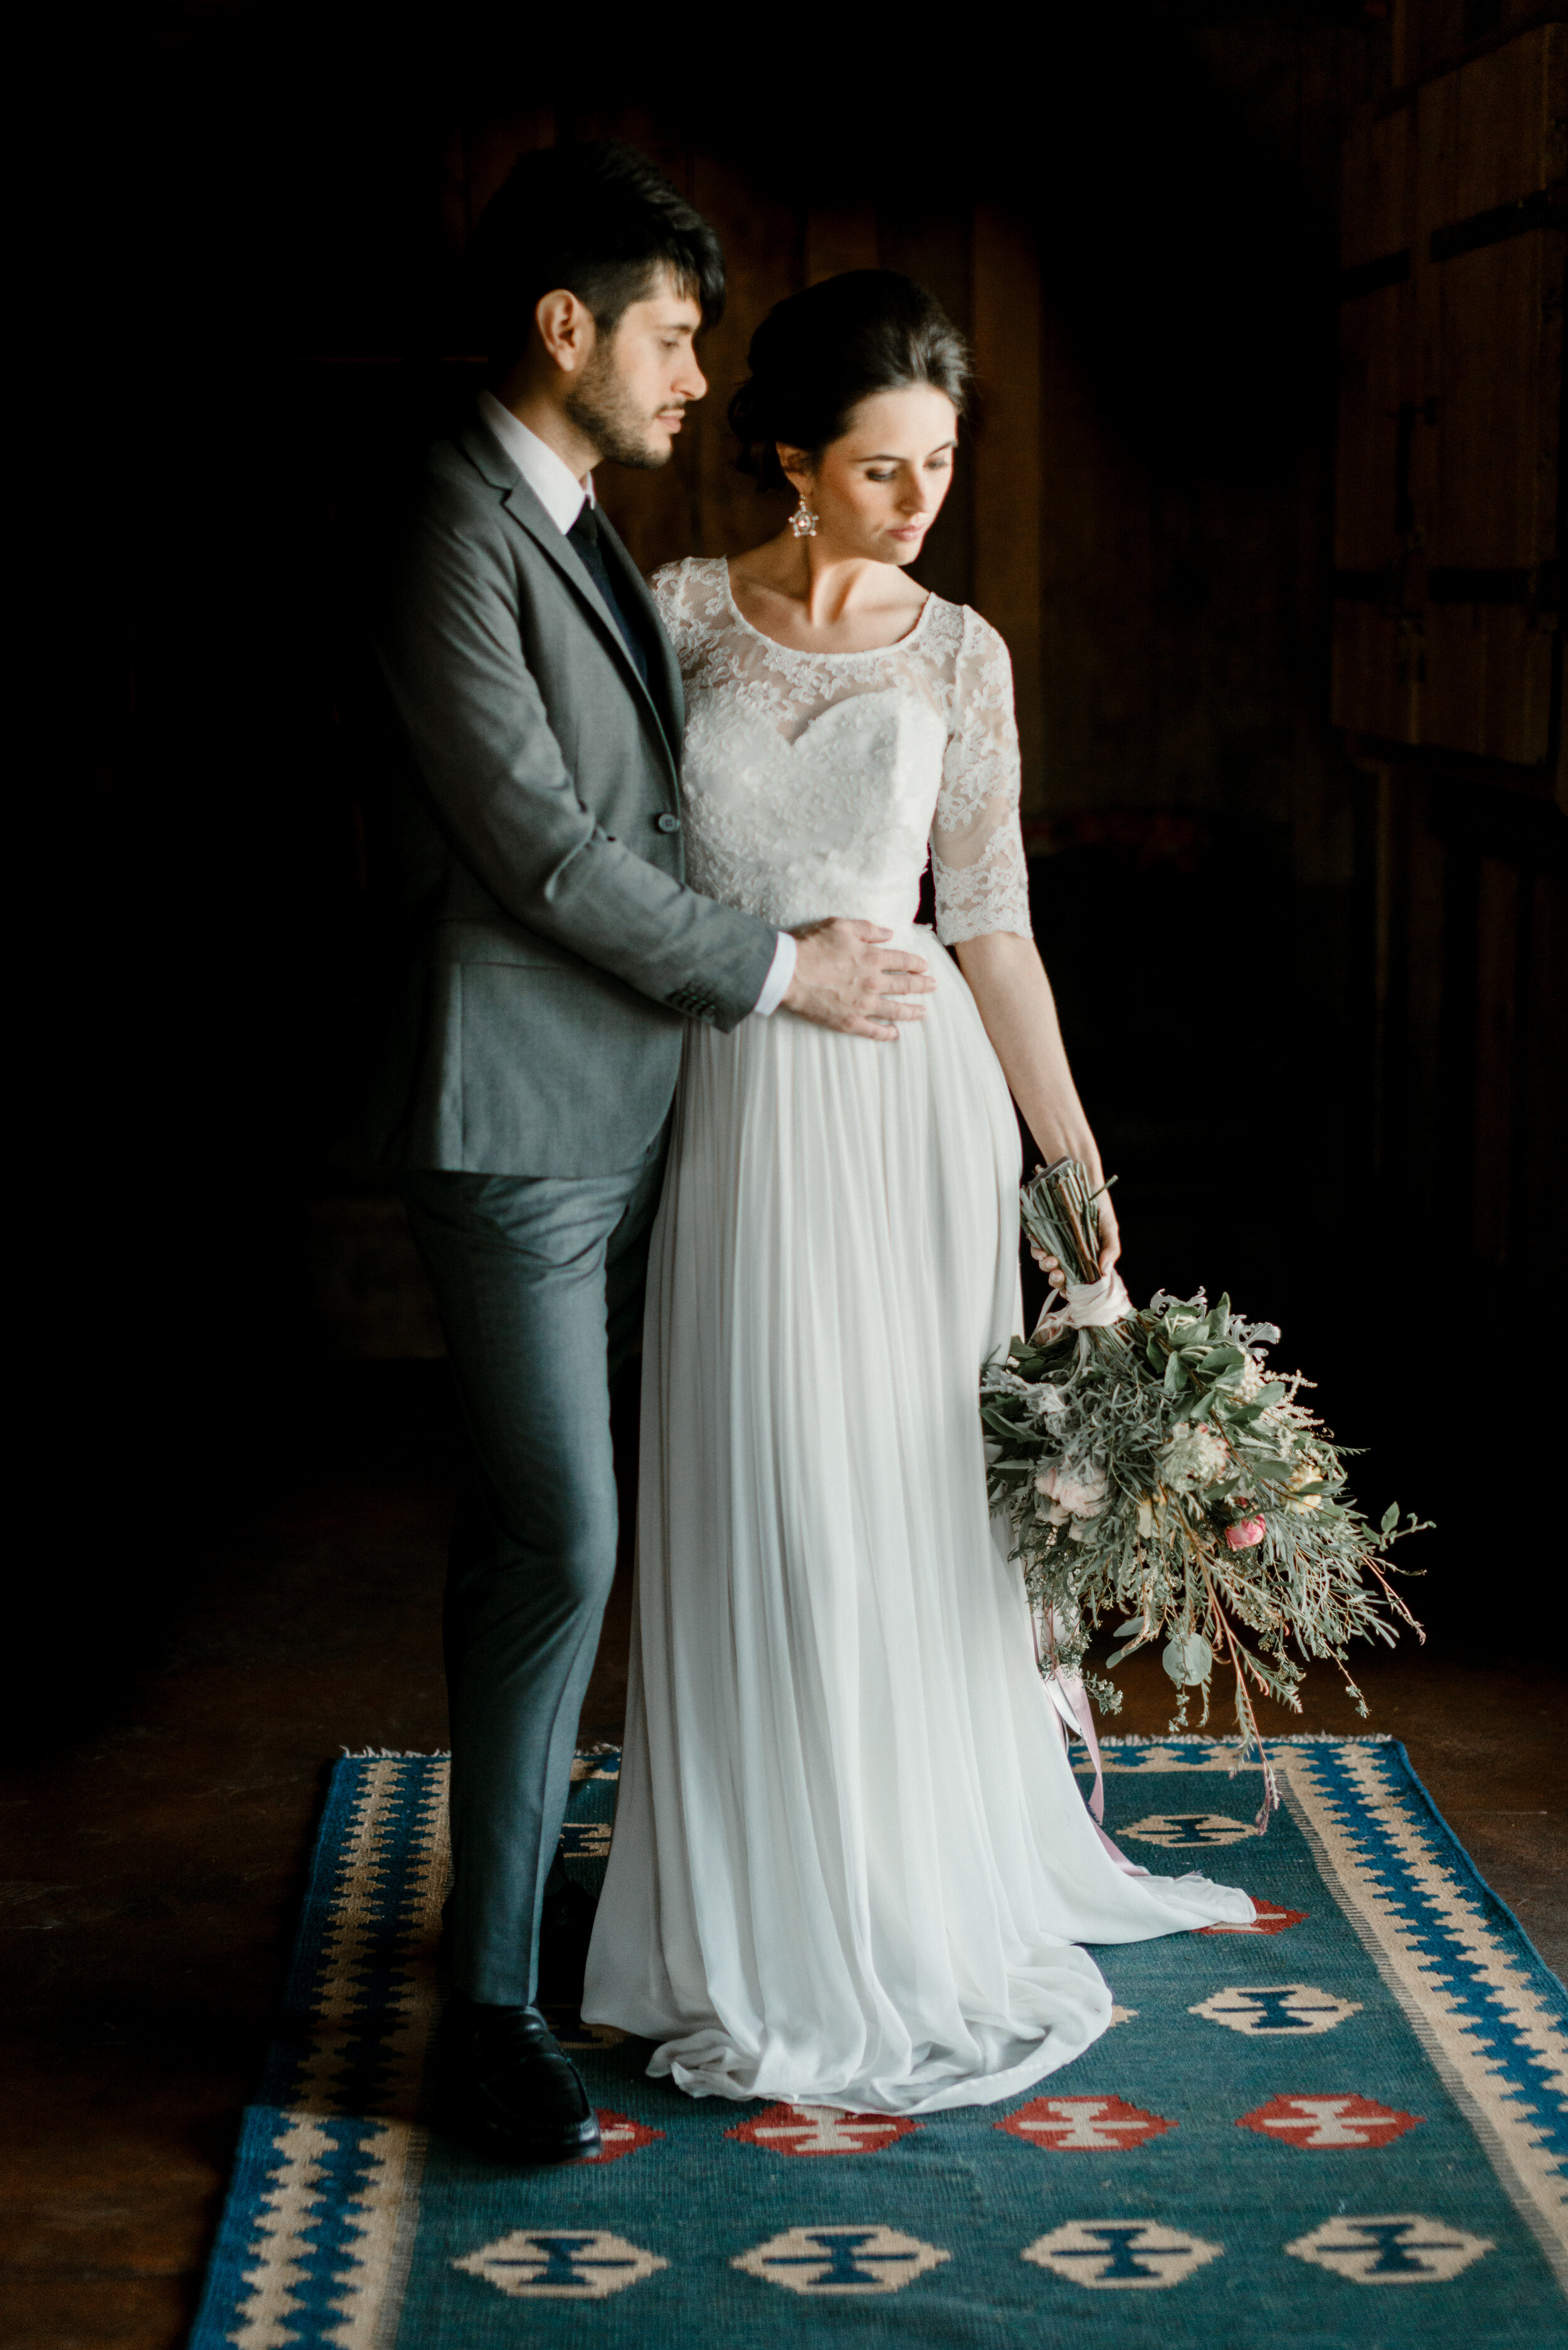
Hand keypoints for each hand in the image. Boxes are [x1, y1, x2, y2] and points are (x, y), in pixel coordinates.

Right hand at [783, 918, 935, 1041]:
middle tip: (933, 987)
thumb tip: (889, 934)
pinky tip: (895, 1034)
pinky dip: (886, 1033)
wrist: (788, 973)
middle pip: (906, 986)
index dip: (917, 964)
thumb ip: (868, 929)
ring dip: (912, 1011)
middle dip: (923, 986)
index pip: (903, 962)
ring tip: (924, 1013)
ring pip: (896, 1010)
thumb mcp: (840, 926)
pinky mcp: (849, 1022)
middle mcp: (873, 982)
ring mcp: (863, 1005)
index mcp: (872, 958)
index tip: (925, 967)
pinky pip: (874, 1031)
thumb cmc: (811, 946)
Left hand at [1028, 1179, 1120, 1286]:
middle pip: (1062, 1276)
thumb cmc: (1099, 1205)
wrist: (1080, 1179)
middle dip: (1057, 1280)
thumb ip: (1110, 1249)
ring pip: (1048, 1265)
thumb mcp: (1109, 1227)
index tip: (1072, 1290)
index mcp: (1089, 1258)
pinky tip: (1041, 1249)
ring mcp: (1057, 1245)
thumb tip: (1105, 1273)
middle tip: (1058, 1275)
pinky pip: (1038, 1248)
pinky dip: (1038, 1251)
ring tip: (1051, 1260)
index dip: (1075, 1289)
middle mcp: (1072, 1255)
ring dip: (1047, 1267)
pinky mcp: (1045, 1234)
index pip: (1081, 1281)